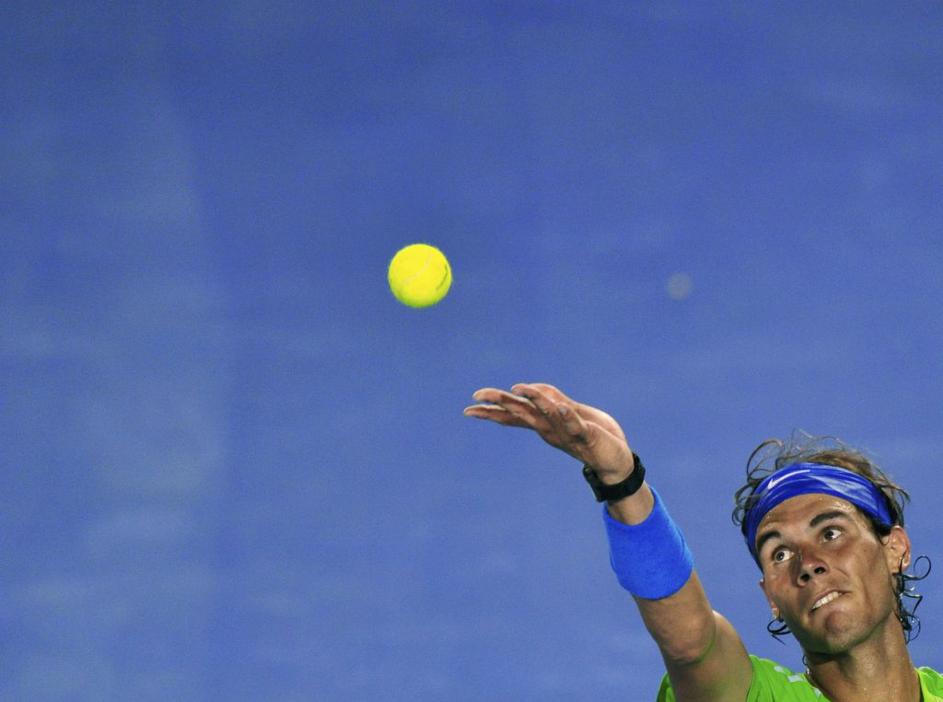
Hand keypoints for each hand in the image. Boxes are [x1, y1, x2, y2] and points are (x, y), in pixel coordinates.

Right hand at [463, 382, 634, 483]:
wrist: (617, 462)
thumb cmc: (593, 435)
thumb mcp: (569, 412)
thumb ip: (552, 400)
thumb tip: (532, 388)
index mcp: (543, 423)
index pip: (513, 415)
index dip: (491, 411)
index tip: (468, 408)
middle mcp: (550, 428)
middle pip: (521, 413)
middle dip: (500, 404)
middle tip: (476, 398)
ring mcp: (567, 432)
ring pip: (546, 413)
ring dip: (534, 400)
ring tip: (519, 388)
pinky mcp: (587, 435)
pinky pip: (575, 424)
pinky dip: (567, 417)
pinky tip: (559, 407)